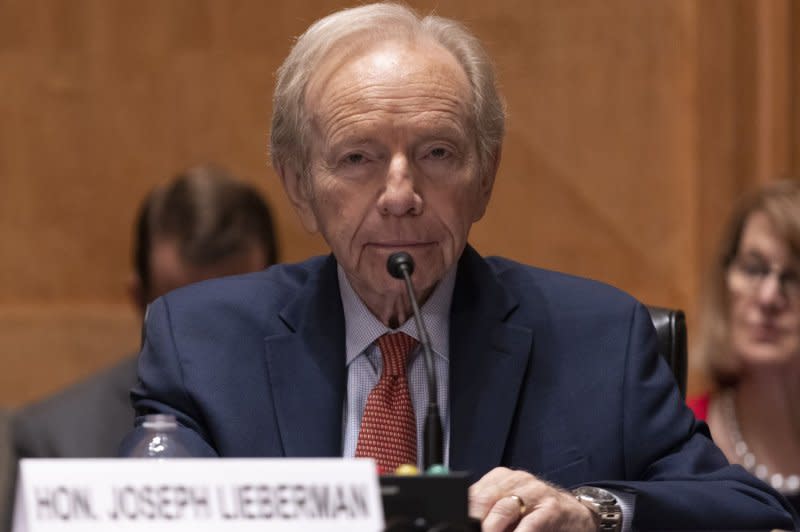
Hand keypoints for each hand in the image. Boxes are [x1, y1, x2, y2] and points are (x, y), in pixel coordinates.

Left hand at [469, 467, 597, 530]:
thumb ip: (488, 513)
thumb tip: (466, 525)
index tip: (460, 526)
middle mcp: (517, 480)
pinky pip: (529, 525)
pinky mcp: (552, 508)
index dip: (464, 513)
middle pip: (485, 500)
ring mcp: (535, 491)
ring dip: (492, 530)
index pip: (473, 493)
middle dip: (476, 522)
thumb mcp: (509, 509)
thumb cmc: (536, 514)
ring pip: (503, 511)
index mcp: (501, 478)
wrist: (576, 516)